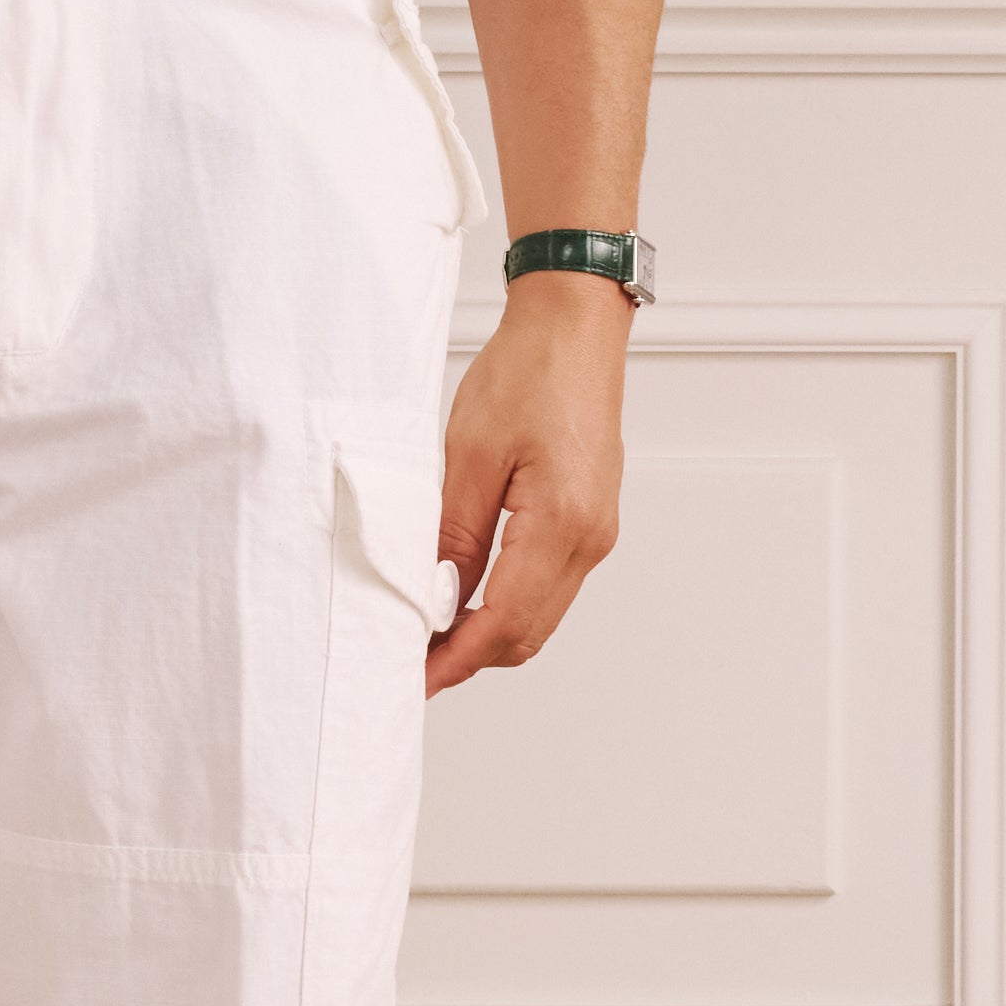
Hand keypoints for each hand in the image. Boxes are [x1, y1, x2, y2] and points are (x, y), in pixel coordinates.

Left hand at [428, 276, 627, 695]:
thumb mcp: (470, 454)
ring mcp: (595, 532)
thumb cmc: (527, 372)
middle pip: (528, 632)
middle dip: (469, 657)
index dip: (456, 661)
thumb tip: (436, 599)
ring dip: (487, 634)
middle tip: (410, 663)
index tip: (414, 679)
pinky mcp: (588, 520)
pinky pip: (548, 585)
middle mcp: (590, 538)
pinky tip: (465, 596)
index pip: (505, 622)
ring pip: (540, 615)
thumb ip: (454, 534)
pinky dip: (506, 604)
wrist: (575, 326)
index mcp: (563, 523)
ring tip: (429, 634)